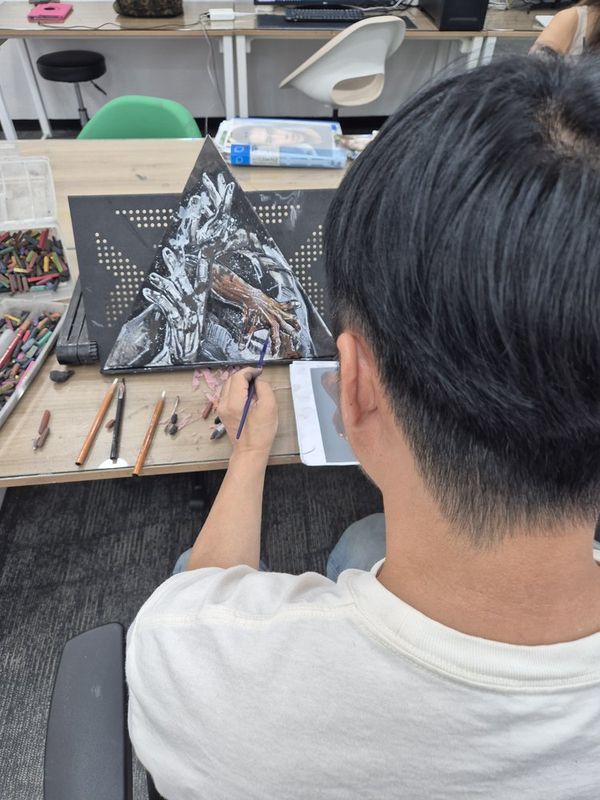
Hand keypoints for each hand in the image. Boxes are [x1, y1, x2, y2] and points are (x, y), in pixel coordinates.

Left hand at [143, 246, 201, 363]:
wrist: (184, 357)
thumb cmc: (185, 338)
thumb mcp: (189, 320)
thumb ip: (185, 304)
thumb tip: (174, 288)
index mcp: (200, 308)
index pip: (203, 285)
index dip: (202, 271)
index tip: (201, 257)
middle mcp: (195, 310)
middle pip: (185, 284)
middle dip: (176, 266)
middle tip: (167, 252)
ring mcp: (187, 317)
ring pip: (174, 294)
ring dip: (162, 283)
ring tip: (152, 276)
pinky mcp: (178, 325)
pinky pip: (167, 308)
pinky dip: (157, 298)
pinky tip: (149, 292)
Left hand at [218, 368, 277, 458]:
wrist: (250, 451)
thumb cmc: (261, 432)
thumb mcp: (269, 407)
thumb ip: (263, 388)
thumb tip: (257, 380)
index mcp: (234, 402)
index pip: (238, 376)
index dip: (249, 371)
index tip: (260, 372)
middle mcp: (223, 403)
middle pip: (231, 379)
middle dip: (244, 375)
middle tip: (258, 378)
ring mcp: (221, 408)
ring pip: (228, 386)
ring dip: (240, 382)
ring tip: (254, 387)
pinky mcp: (222, 412)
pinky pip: (227, 394)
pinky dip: (236, 390)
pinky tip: (247, 396)